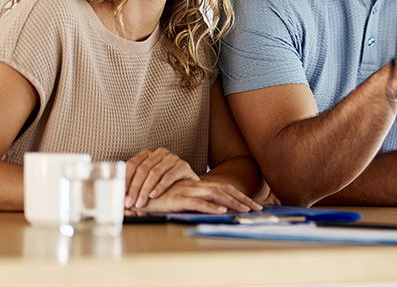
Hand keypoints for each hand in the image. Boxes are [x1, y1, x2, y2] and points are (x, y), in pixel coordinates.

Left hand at [123, 147, 199, 208]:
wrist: (189, 186)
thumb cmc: (163, 185)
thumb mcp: (147, 182)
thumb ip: (135, 184)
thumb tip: (118, 197)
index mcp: (148, 154)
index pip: (132, 164)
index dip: (125, 179)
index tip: (120, 194)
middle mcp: (159, 153)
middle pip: (142, 169)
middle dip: (134, 188)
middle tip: (129, 202)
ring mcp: (172, 158)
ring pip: (155, 172)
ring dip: (145, 189)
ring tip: (140, 202)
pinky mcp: (183, 165)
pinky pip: (169, 176)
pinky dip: (160, 187)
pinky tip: (153, 195)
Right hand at [129, 178, 260, 213]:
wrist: (139, 194)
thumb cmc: (162, 197)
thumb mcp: (184, 198)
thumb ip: (199, 200)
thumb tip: (217, 208)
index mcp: (199, 185)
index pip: (225, 189)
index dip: (241, 196)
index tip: (254, 204)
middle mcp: (196, 185)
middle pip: (225, 190)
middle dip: (243, 199)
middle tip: (257, 209)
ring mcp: (188, 191)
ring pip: (215, 195)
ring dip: (232, 202)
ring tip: (244, 210)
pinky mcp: (178, 199)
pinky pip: (197, 202)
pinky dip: (210, 206)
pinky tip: (220, 211)